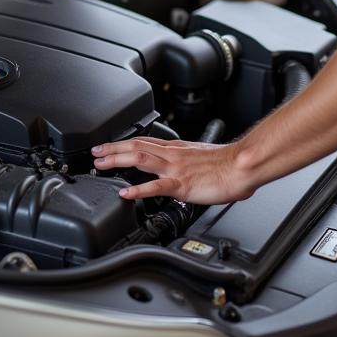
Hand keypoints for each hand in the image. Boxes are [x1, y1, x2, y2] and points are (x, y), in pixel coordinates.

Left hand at [92, 136, 257, 204]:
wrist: (242, 166)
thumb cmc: (227, 164)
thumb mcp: (201, 157)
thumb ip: (187, 162)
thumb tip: (182, 168)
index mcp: (176, 149)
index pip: (143, 142)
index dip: (123, 144)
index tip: (108, 146)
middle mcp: (172, 155)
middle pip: (135, 147)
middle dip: (112, 149)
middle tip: (94, 152)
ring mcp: (175, 169)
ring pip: (139, 160)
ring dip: (117, 161)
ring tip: (100, 165)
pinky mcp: (181, 184)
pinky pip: (155, 187)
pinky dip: (138, 190)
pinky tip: (125, 193)